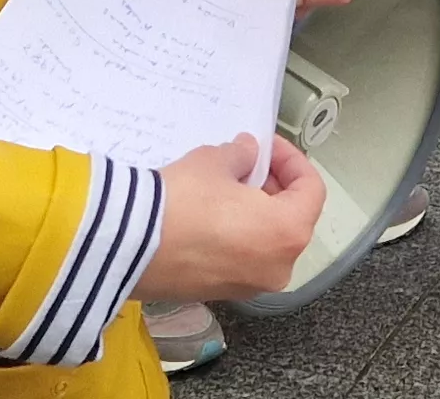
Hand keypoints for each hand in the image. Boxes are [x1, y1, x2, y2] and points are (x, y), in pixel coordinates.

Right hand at [134, 134, 327, 301]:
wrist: (128, 245)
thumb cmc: (181, 201)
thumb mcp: (214, 163)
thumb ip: (241, 156)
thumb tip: (247, 153)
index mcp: (287, 233)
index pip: (311, 191)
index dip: (292, 161)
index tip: (268, 147)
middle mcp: (277, 267)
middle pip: (291, 219)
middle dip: (273, 188)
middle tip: (248, 164)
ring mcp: (248, 286)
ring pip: (265, 242)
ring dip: (253, 212)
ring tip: (224, 186)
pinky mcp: (219, 293)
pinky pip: (240, 259)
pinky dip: (235, 235)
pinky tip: (208, 214)